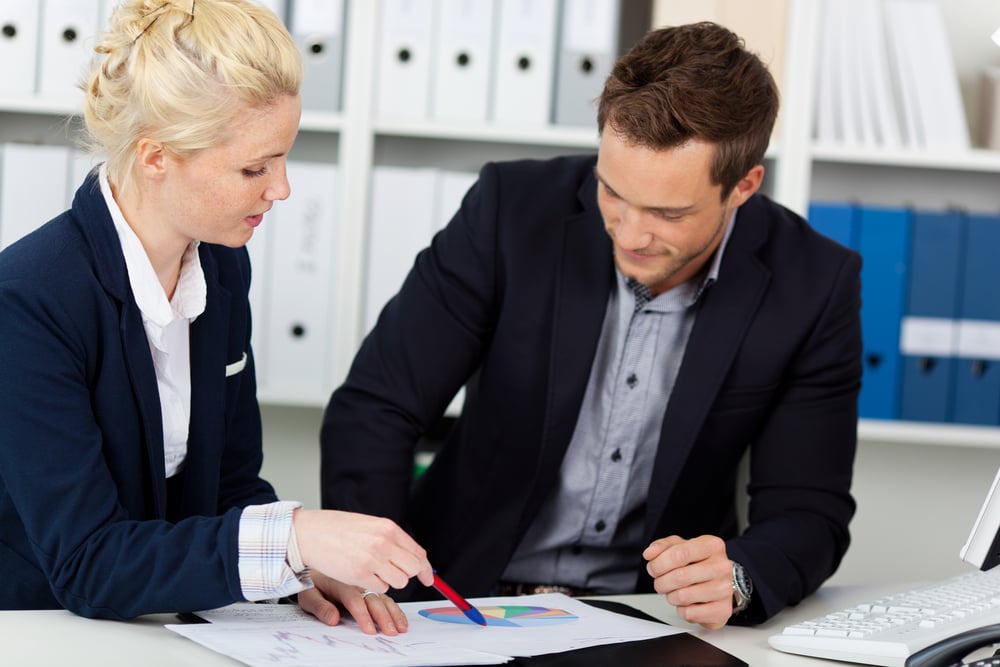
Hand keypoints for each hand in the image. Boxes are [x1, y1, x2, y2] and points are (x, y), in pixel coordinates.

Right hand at [292, 509, 433, 592]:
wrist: (310, 533)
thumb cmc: (337, 528)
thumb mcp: (370, 525)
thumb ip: (391, 539)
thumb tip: (414, 558)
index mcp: (388, 528)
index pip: (418, 552)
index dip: (425, 569)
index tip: (428, 579)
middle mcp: (384, 543)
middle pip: (412, 569)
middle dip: (406, 574)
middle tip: (392, 571)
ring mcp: (372, 560)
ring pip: (399, 582)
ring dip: (389, 580)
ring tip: (372, 569)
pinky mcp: (360, 575)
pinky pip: (381, 588)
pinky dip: (374, 585)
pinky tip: (361, 573)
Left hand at [298, 570, 409, 634]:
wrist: (317, 562)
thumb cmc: (313, 583)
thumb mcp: (308, 594)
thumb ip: (320, 607)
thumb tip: (333, 619)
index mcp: (341, 584)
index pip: (354, 601)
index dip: (363, 616)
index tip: (370, 631)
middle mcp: (358, 583)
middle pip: (373, 600)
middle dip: (383, 617)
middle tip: (390, 632)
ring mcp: (367, 584)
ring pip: (384, 598)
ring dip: (394, 613)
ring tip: (400, 628)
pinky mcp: (373, 586)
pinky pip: (388, 596)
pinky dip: (396, 608)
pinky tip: (402, 618)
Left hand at [643, 534, 732, 629]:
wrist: (721, 583)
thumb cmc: (700, 563)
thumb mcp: (681, 546)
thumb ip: (663, 546)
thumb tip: (650, 553)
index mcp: (712, 546)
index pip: (680, 554)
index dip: (659, 563)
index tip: (653, 568)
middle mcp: (722, 567)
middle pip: (679, 577)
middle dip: (661, 582)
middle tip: (661, 582)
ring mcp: (725, 590)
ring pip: (683, 596)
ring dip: (671, 596)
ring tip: (675, 591)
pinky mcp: (722, 610)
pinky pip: (690, 613)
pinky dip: (681, 610)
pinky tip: (687, 602)